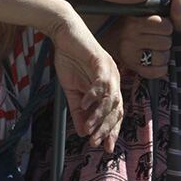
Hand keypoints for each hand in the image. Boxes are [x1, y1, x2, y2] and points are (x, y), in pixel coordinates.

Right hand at [50, 17, 121, 151]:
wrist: (64, 33)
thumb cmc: (70, 58)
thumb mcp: (72, 90)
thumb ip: (79, 110)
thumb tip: (82, 132)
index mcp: (110, 86)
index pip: (115, 112)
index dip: (112, 130)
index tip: (105, 146)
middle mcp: (114, 79)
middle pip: (116, 109)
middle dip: (106, 128)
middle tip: (96, 142)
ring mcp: (110, 71)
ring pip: (110, 99)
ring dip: (99, 116)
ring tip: (89, 129)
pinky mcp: (101, 61)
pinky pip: (100, 83)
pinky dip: (93, 95)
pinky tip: (85, 105)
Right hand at [106, 15, 171, 78]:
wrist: (109, 38)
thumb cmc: (129, 25)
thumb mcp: (138, 15)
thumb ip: (154, 15)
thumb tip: (175, 20)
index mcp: (133, 22)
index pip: (165, 26)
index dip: (167, 27)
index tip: (161, 28)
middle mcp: (130, 38)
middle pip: (166, 42)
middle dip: (165, 41)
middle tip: (157, 39)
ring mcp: (130, 54)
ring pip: (162, 57)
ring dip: (164, 55)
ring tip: (156, 50)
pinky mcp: (131, 67)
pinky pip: (154, 72)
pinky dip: (161, 69)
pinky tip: (157, 63)